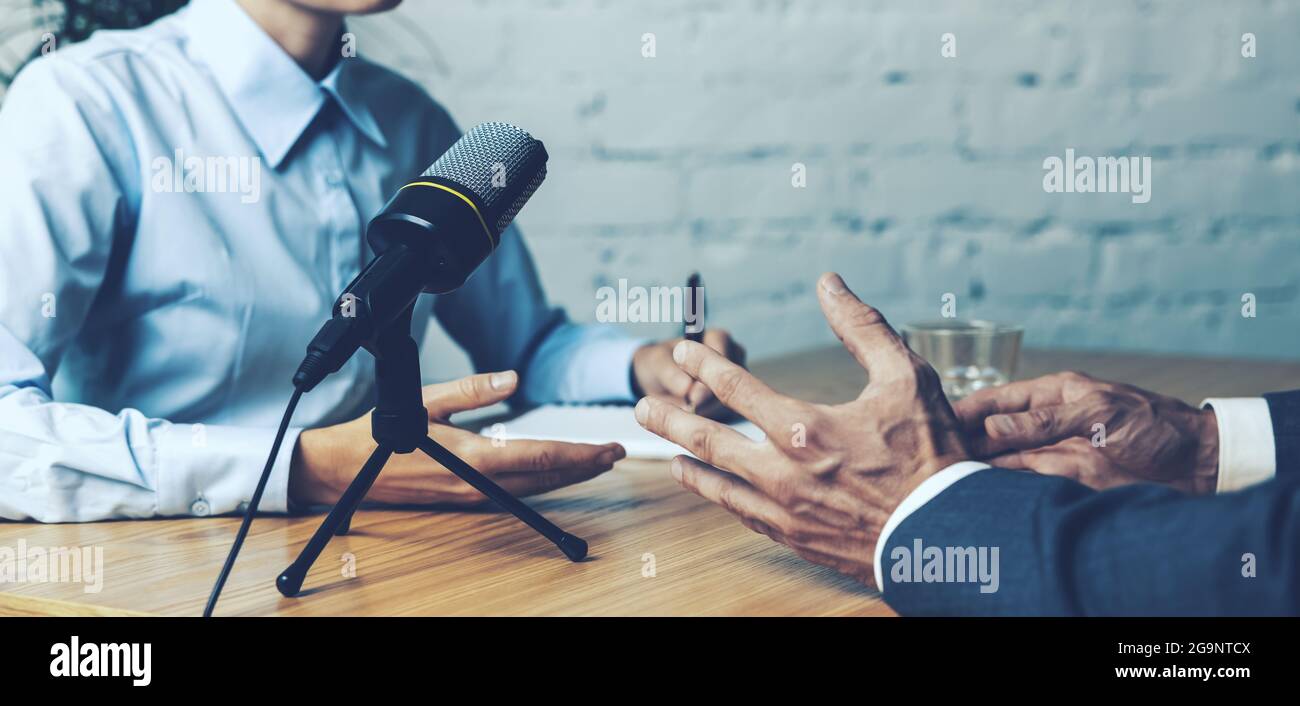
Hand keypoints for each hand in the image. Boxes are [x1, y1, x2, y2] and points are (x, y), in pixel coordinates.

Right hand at [289, 370, 624, 505]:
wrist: (346, 471)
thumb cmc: (383, 433)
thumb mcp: (428, 399)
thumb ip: (474, 389)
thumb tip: (512, 378)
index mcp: (473, 458)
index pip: (540, 457)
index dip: (580, 454)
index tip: (608, 448)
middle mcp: (478, 484)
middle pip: (545, 477)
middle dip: (585, 466)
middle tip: (616, 453)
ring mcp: (472, 496)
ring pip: (533, 488)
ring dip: (567, 475)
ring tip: (596, 462)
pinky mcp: (465, 499)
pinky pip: (515, 492)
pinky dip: (542, 480)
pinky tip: (555, 471)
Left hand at [634, 273, 969, 587]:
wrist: (947, 538)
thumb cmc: (932, 456)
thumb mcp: (907, 378)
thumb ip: (863, 328)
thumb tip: (829, 283)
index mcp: (803, 427)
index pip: (734, 386)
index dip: (704, 364)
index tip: (684, 350)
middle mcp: (782, 471)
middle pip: (707, 439)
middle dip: (670, 418)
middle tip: (642, 406)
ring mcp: (784, 510)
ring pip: (717, 484)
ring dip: (687, 464)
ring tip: (667, 453)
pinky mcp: (795, 539)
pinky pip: (743, 516)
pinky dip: (720, 500)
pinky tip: (714, 492)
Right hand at [952, 372, 1218, 493]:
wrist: (1197, 463)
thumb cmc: (1153, 424)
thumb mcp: (1098, 413)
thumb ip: (1044, 422)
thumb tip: (993, 428)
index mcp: (1053, 394)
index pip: (997, 400)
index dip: (966, 410)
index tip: (936, 421)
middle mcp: (1046, 424)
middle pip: (994, 433)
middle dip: (964, 442)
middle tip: (933, 456)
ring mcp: (1054, 453)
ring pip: (1003, 461)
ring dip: (979, 468)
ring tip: (947, 477)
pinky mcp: (1065, 481)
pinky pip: (1025, 484)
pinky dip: (1002, 488)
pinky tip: (979, 493)